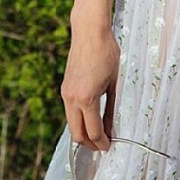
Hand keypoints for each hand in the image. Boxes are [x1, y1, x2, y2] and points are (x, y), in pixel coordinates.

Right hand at [61, 22, 119, 150]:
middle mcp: (72, 99)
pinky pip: (70, 112)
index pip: (93, 131)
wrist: (89, 32)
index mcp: (86, 99)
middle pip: (77, 134)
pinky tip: (91, 119)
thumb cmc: (106, 53)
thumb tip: (111, 129)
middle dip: (90, 144)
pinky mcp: (65, 88)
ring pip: (71, 124)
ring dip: (83, 133)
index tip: (109, 147)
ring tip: (99, 135)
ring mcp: (66, 94)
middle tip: (103, 146)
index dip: (102, 143)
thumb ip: (111, 109)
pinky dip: (79, 120)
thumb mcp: (114, 83)